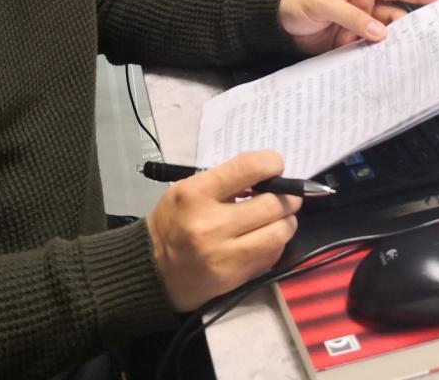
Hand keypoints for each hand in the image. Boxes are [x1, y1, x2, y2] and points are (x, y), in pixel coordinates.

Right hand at [147, 150, 301, 311]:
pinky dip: (276, 243)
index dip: (271, 163)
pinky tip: (264, 238)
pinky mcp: (236, 277)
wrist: (152, 271)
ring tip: (277, 218)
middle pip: (273, 204)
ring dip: (286, 221)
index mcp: (196, 194)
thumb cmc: (172, 222)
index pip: (248, 168)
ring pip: (280, 232)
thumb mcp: (186, 190)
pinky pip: (272, 255)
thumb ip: (224, 181)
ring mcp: (225, 255)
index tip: (275, 166)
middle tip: (284, 196)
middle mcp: (211, 225)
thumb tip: (266, 177)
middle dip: (286, 197)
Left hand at [279, 0, 438, 54]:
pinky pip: (367, 51)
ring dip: (393, 45)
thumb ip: (351, 17)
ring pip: (383, 36)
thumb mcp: (324, 3)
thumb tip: (379, 33)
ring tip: (409, 56)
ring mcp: (357, 27)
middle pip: (394, 17)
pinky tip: (385, 65)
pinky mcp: (348, 44)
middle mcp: (363, 6)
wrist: (275, 20)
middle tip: (428, 39)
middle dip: (409, 27)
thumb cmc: (297, 0)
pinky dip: (376, 58)